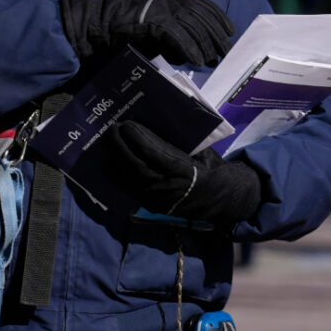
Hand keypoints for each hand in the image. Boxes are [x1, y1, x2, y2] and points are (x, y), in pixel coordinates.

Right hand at [61, 0, 233, 65]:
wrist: (98, 22)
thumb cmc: (124, 26)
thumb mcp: (154, 24)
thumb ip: (173, 31)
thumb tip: (192, 48)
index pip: (201, 3)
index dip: (218, 16)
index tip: (230, 30)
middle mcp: (168, 0)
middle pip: (201, 16)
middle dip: (215, 34)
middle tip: (225, 51)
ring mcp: (160, 9)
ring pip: (192, 26)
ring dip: (204, 44)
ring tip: (211, 59)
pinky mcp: (152, 21)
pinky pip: (177, 35)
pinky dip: (188, 48)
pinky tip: (194, 59)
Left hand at [104, 121, 260, 228]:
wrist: (222, 200)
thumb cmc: (213, 169)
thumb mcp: (202, 153)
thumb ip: (181, 144)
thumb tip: (161, 125)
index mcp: (186, 174)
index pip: (155, 157)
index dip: (138, 141)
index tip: (126, 125)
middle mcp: (170, 189)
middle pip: (138, 168)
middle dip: (121, 148)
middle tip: (111, 129)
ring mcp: (160, 200)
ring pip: (131, 180)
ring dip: (116, 160)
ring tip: (108, 142)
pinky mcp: (154, 205)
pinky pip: (132, 189)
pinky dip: (118, 175)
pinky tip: (109, 162)